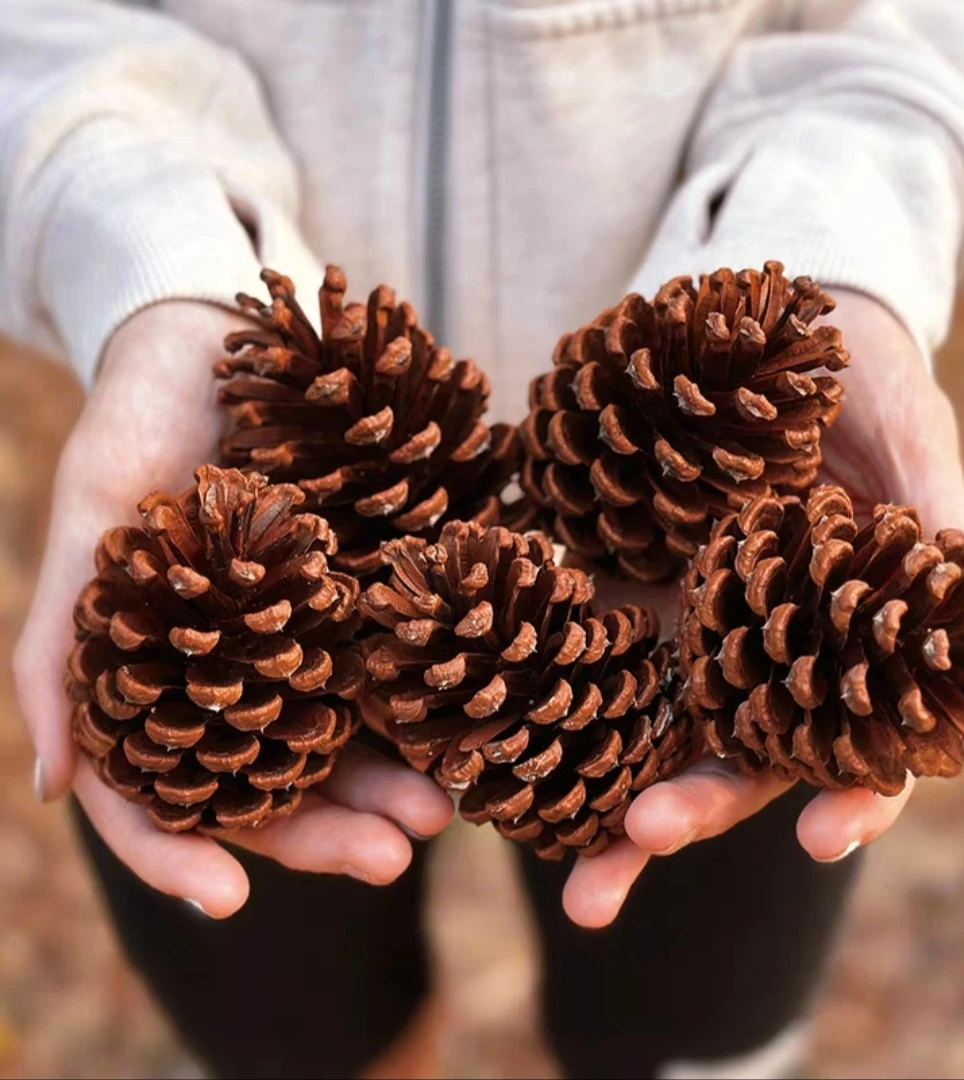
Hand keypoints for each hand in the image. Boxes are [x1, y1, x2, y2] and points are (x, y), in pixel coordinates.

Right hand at [13, 302, 452, 916]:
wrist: (211, 343)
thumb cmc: (129, 437)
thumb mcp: (83, 535)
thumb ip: (57, 660)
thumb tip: (52, 787)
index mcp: (178, 687)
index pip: (179, 796)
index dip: (189, 857)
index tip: (228, 901)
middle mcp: (256, 678)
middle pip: (287, 781)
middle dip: (335, 830)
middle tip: (395, 852)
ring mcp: (322, 638)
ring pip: (360, 733)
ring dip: (401, 776)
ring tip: (449, 803)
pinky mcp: (378, 587)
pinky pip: (411, 647)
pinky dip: (442, 686)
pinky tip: (480, 711)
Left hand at [563, 290, 963, 926]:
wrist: (781, 323)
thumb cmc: (868, 384)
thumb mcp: (914, 442)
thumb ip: (937, 531)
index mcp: (835, 642)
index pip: (847, 743)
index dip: (850, 798)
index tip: (821, 840)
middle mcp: (752, 650)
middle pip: (720, 757)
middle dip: (676, 817)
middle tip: (624, 867)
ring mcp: (676, 620)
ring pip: (631, 723)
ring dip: (584, 788)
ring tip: (529, 846)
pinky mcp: (612, 576)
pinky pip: (568, 640)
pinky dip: (528, 688)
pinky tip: (480, 729)